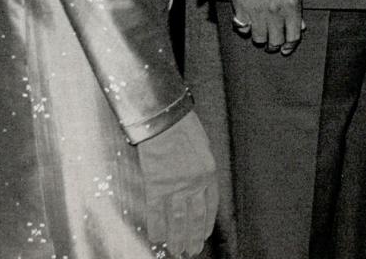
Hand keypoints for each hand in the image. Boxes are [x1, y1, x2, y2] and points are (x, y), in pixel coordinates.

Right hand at [139, 110, 217, 257]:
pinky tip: (157, 237)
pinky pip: (156, 211)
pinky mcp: (156, 185)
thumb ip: (201, 168)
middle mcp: (194, 183)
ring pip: (177, 219)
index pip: (210, 205)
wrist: (165, 120)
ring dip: (177, 237)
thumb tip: (197, 183)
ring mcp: (175, 186)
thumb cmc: (184, 127)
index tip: (202, 235)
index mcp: (209, 173)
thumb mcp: (202, 146)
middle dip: (192, 236)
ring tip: (176, 250)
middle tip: (191, 251)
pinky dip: (156, 226)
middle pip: (194, 216)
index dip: (206, 223)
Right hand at [228, 0, 303, 54]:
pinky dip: (244, 28)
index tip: (286, 49)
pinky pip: (242, 29)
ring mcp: (256, 12)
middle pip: (275, 41)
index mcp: (291, 5)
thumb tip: (300, 25)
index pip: (293, 36)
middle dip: (275, 45)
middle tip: (273, 44)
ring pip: (259, 38)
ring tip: (261, 32)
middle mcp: (275, 12)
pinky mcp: (240, 9)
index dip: (290, 45)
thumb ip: (297, 6)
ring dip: (260, 37)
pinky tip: (247, 23)